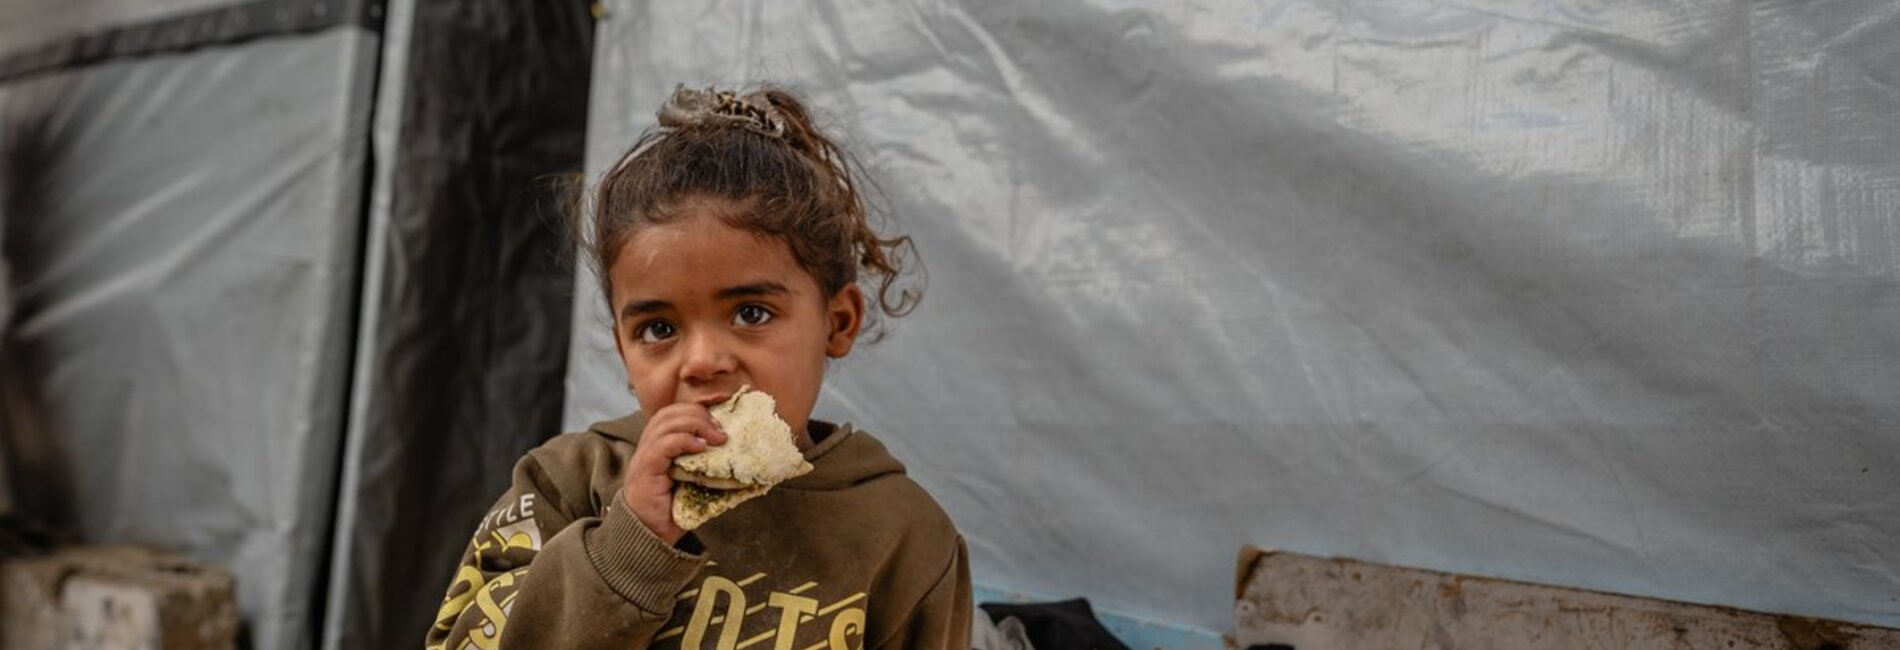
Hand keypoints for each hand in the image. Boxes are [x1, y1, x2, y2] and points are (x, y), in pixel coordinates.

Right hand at [623, 403, 727, 544]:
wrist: (650, 536)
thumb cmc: (673, 511)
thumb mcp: (694, 482)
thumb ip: (707, 465)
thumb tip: (739, 459)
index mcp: (658, 446)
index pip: (673, 413)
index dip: (696, 410)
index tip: (721, 420)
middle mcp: (648, 447)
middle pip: (669, 414)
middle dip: (698, 415)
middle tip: (721, 432)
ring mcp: (644, 458)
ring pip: (665, 424)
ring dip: (695, 424)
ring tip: (716, 438)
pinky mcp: (644, 471)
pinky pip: (661, 446)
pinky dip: (683, 440)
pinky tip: (700, 447)